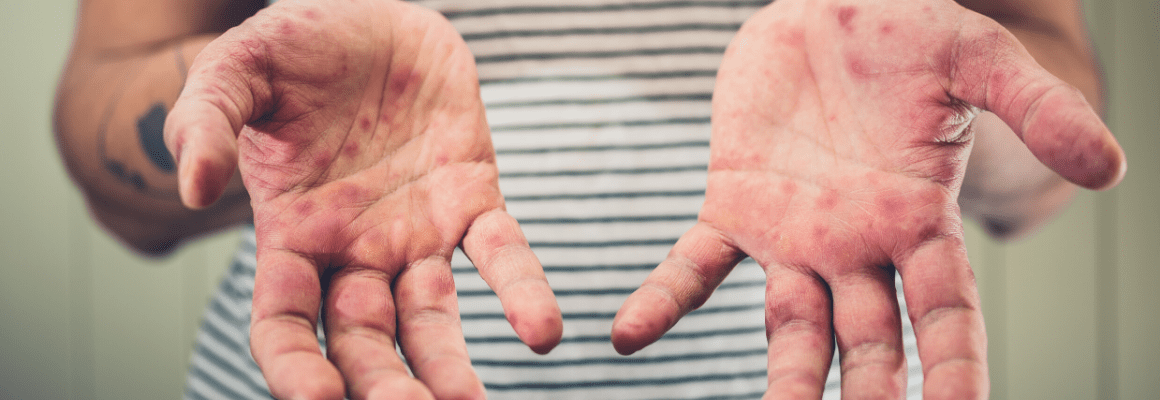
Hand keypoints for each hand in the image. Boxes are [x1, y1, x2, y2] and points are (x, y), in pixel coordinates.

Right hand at [164, 1, 561, 398]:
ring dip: (447, 366)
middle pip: (362, 339)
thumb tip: (194, 187)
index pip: (284, 322)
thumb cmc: (296, 46)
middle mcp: (354, 250)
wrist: (371, 14)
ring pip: (430, 317)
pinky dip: (523, 292)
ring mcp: (416, 232)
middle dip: (380, 385)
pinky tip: (544, 332)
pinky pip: (502, 254)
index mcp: (291, 234)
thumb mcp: (236, 70)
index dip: (294, 365)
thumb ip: (207, 123)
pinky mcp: (472, 199)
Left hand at [612, 0, 1124, 397]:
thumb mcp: (977, 61)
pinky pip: (694, 266)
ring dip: (784, 382)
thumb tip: (1111, 171)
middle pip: (869, 342)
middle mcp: (857, 246)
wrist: (828, 5)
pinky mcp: (733, 206)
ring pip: (790, 328)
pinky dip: (664, 301)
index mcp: (919, 221)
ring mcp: (793, 236)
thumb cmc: (906, 32)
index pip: (947, 314)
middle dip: (870, 396)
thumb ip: (1036, 109)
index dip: (955, 369)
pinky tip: (630, 336)